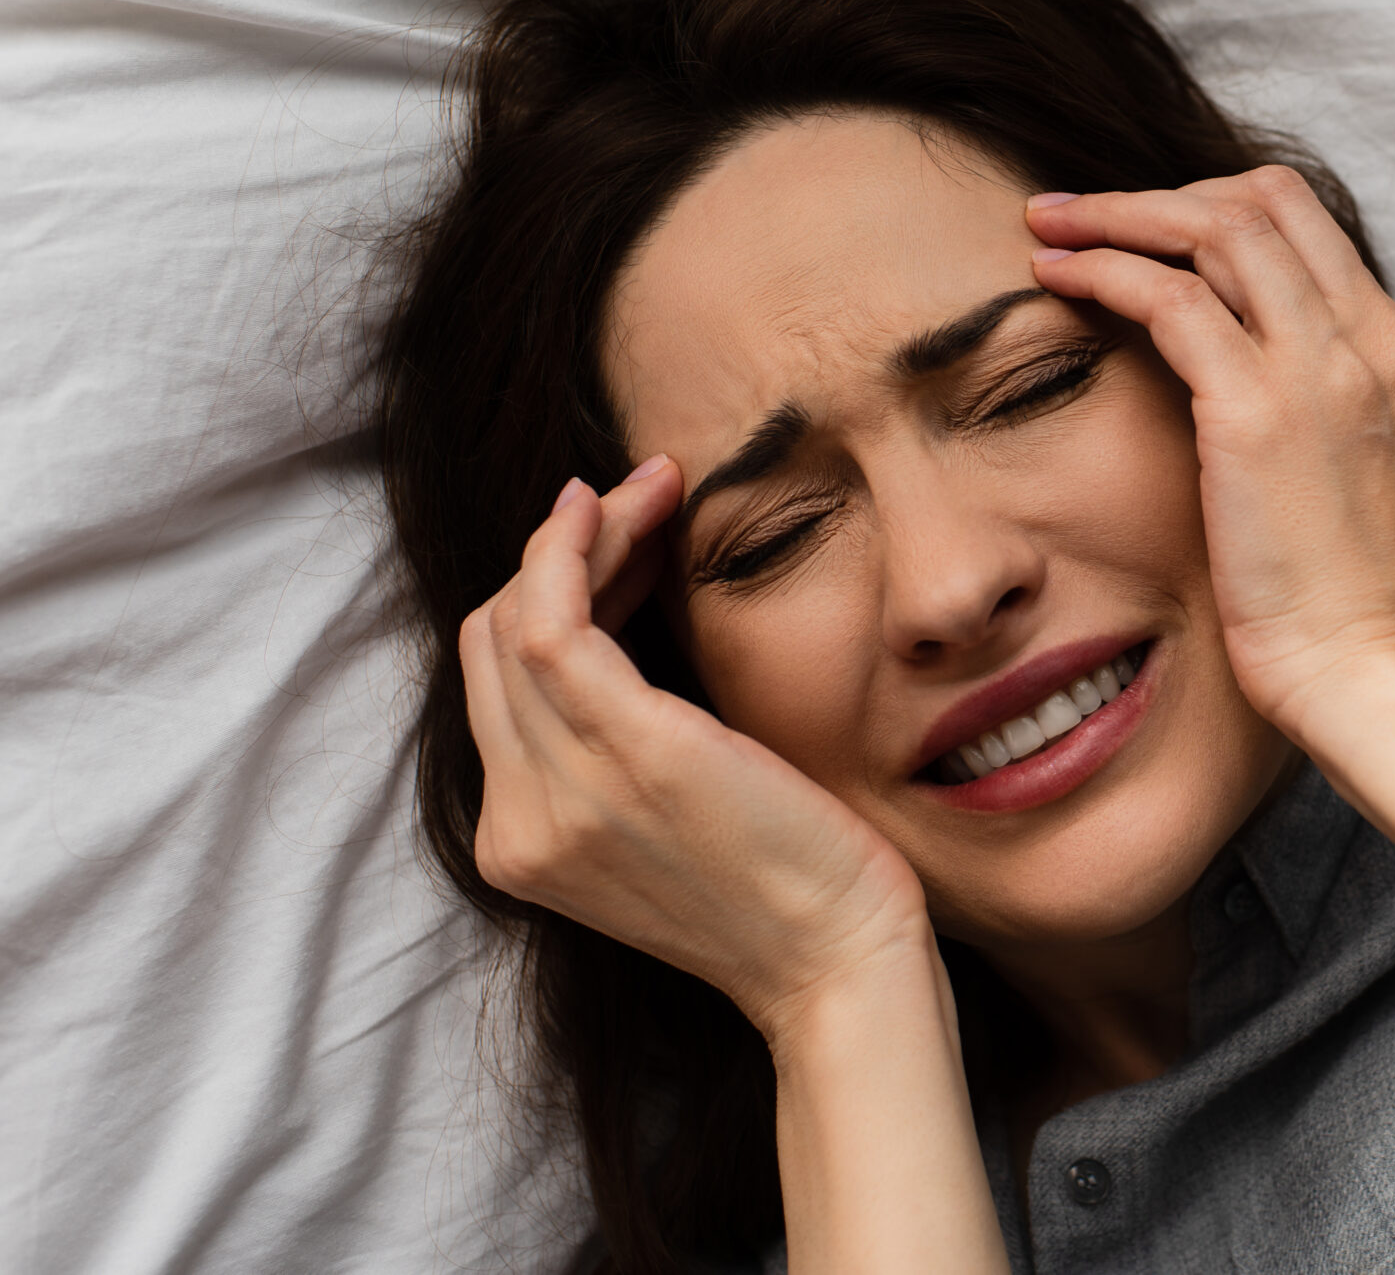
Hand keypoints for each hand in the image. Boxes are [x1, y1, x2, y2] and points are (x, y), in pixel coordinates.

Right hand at [460, 461, 930, 1042]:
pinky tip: (628, 507)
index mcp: (523, 846)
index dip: (553, 597)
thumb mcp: (679, 814)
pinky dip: (578, 548)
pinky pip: (551, 623)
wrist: (842, 966)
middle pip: (492, 643)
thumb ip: (627, 746)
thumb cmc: (791, 883)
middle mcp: (518, 827)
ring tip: (654, 489)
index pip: (498, 685)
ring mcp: (558, 796)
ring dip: (584, 534)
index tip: (629, 546)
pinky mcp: (623, 755)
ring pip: (517, 620)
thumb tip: (627, 621)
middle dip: (564, 554)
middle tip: (645, 502)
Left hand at [1026, 167, 1394, 737]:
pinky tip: (1054, 279)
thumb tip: (1245, 389)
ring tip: (1049, 225)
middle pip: (1268, 200)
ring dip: (1119, 212)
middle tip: (1083, 213)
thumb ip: (1325, 413)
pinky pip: (1168, 296)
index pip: (1310, 232)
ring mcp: (1323, 368)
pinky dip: (1103, 269)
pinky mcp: (1258, 411)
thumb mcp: (1364, 480)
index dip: (1218, 212)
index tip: (1148, 235)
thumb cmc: (1358, 609)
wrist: (1380, 678)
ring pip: (1218, 225)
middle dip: (1164, 192)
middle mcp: (1375, 340)